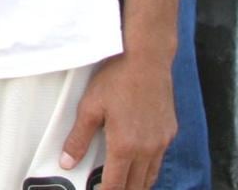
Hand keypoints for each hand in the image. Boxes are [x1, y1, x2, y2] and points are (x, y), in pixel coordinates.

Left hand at [60, 51, 174, 189]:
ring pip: (151, 175)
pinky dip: (149, 166)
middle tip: (109, 187)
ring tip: (124, 182)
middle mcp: (147, 149)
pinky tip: (139, 160)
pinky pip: (160, 158)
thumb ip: (78, 138)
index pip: (116, 184)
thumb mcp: (89, 107)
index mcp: (125, 146)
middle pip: (137, 186)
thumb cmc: (117, 79)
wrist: (146, 60)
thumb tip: (67, 161)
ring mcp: (161, 141)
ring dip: (138, 183)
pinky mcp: (169, 132)